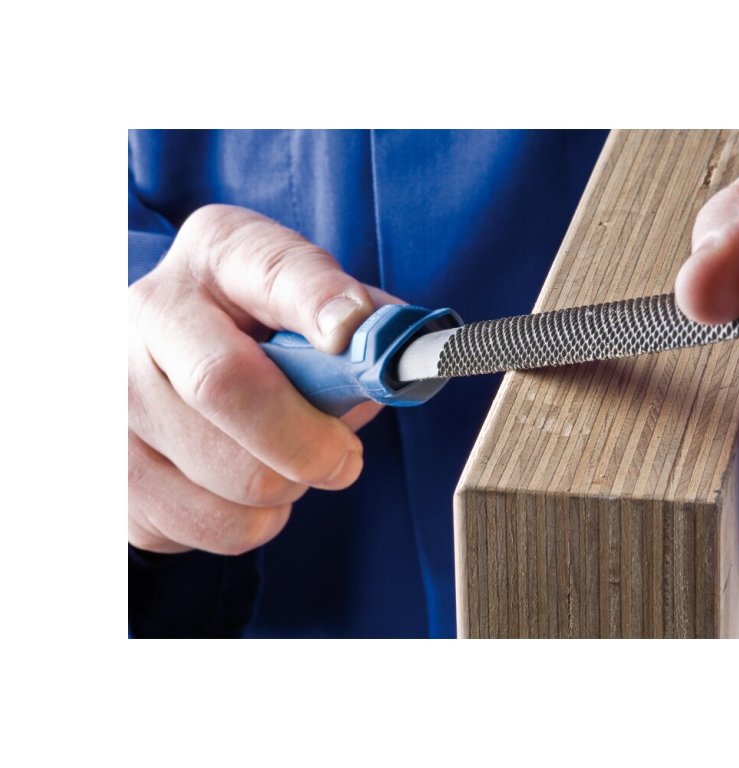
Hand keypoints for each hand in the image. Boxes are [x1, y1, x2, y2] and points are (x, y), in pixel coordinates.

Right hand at [129, 204, 395, 553]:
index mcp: (217, 255)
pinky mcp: (110, 473)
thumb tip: (396, 362)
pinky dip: (252, 522)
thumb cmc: (258, 334)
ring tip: (286, 465)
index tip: (350, 330)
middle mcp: (147, 312)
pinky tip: (242, 490)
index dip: (314, 298)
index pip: (268, 266)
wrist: (163, 369)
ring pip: (232, 476)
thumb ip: (360, 321)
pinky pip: (211, 525)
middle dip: (310, 441)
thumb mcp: (306, 304)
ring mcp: (113, 395)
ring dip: (287, 489)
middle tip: (344, 459)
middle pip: (226, 387)